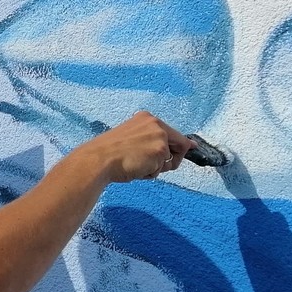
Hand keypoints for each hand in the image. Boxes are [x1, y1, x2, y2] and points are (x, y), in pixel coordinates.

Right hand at [80, 112, 195, 183]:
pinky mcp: (160, 150)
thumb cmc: (109, 154)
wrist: (99, 159)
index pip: (170, 132)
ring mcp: (159, 136)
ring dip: (155, 168)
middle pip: (179, 144)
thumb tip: (166, 149)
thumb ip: (148, 141)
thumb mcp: (129, 139)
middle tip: (148, 165)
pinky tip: (136, 168)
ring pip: (169, 160)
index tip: (192, 146)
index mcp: (145, 118)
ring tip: (136, 165)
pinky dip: (151, 173)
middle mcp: (155, 123)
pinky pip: (162, 169)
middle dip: (170, 159)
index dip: (182, 143)